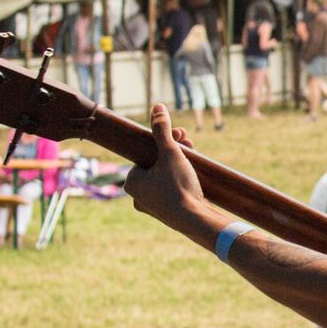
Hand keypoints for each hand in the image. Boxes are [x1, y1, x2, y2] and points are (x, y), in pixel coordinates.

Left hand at [125, 105, 205, 226]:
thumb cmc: (178, 186)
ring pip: (165, 177)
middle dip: (173, 151)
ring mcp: (151, 206)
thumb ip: (162, 130)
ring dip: (179, 164)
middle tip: (189, 143)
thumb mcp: (170, 153)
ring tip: (195, 158)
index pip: (146, 153)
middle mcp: (136, 195)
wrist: (195, 220)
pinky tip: (194, 176)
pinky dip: (181, 181)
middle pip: (156, 164)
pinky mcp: (166, 214)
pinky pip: (171, 191)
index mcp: (131, 181)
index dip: (164, 141)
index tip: (180, 135)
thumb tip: (157, 107)